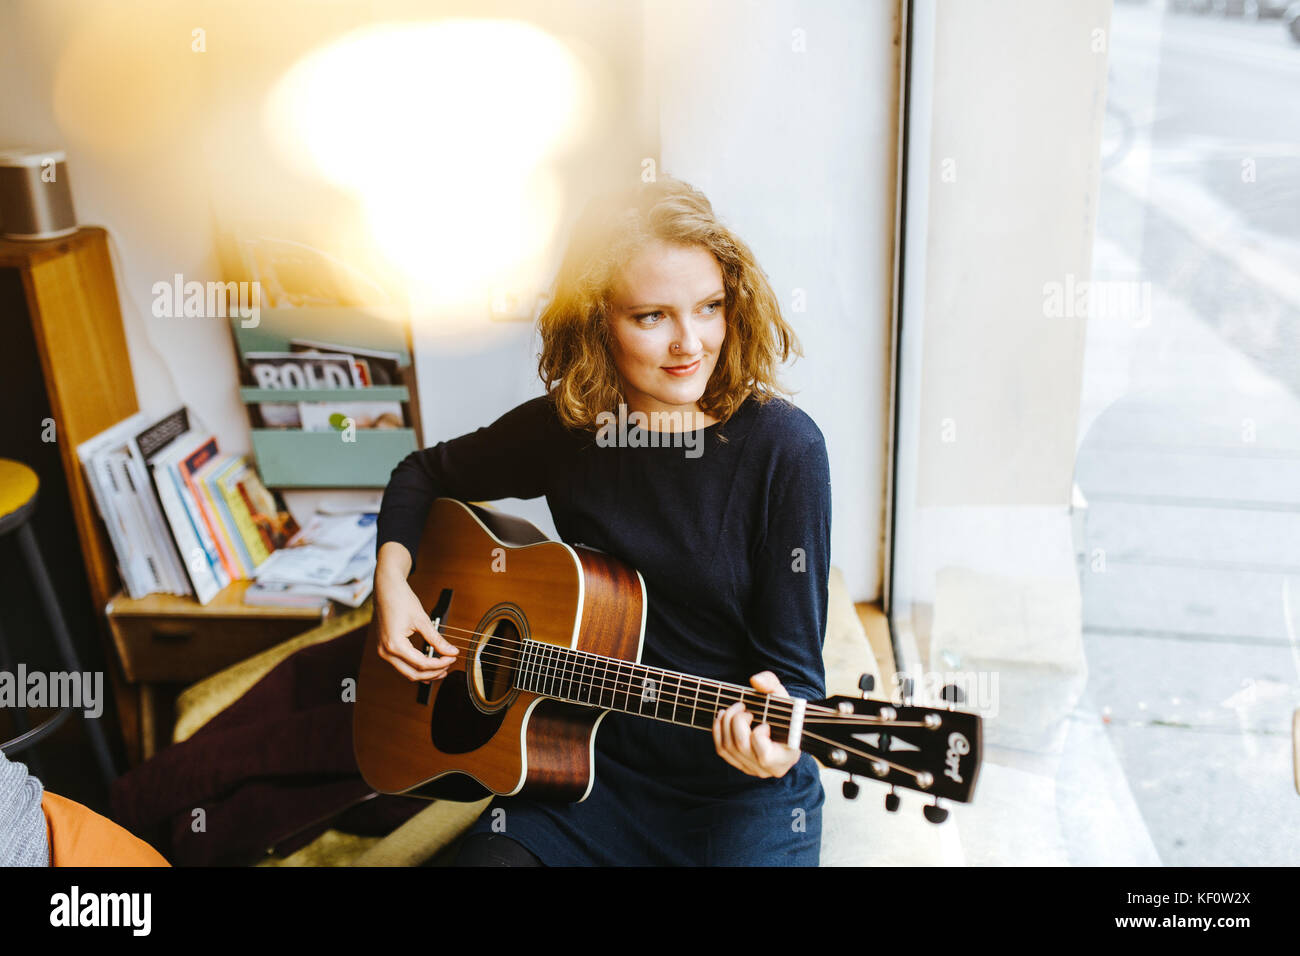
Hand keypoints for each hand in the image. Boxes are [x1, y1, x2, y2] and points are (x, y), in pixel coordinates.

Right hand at [373, 559, 457, 681]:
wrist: (386, 588)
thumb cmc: (401, 600)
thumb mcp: (422, 620)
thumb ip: (437, 639)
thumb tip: (452, 651)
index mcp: (394, 644)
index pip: (421, 664)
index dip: (440, 664)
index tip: (453, 658)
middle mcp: (386, 652)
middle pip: (413, 674)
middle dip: (433, 672)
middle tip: (449, 664)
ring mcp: (383, 651)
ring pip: (406, 672)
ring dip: (425, 673)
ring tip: (442, 668)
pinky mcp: (385, 649)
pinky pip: (401, 665)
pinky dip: (416, 668)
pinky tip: (429, 667)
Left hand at [712, 671, 800, 778]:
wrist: (786, 729)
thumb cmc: (786, 714)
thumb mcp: (783, 697)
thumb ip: (772, 684)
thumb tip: (755, 680)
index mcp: (784, 758)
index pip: (764, 755)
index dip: (759, 734)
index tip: (765, 723)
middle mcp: (767, 769)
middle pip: (741, 745)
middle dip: (736, 720)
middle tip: (743, 706)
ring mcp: (751, 769)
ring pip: (727, 747)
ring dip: (725, 722)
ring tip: (734, 708)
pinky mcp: (739, 764)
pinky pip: (721, 750)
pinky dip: (718, 730)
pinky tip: (723, 717)